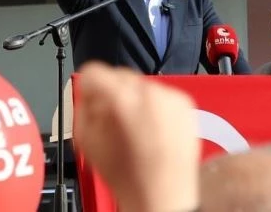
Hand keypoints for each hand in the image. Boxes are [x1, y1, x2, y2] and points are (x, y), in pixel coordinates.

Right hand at [73, 63, 199, 211]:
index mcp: (123, 100)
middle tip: (110, 117)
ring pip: (142, 85)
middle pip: (120, 76)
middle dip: (112, 93)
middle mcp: (151, 93)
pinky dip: (155, 107)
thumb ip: (83, 108)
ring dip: (134, 100)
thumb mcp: (88, 142)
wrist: (164, 198)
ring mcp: (172, 98)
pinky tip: (152, 130)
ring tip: (134, 128)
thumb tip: (88, 94)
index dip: (87, 86)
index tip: (89, 95)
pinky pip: (163, 95)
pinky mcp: (186, 105)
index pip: (94, 72)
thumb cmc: (131, 178)